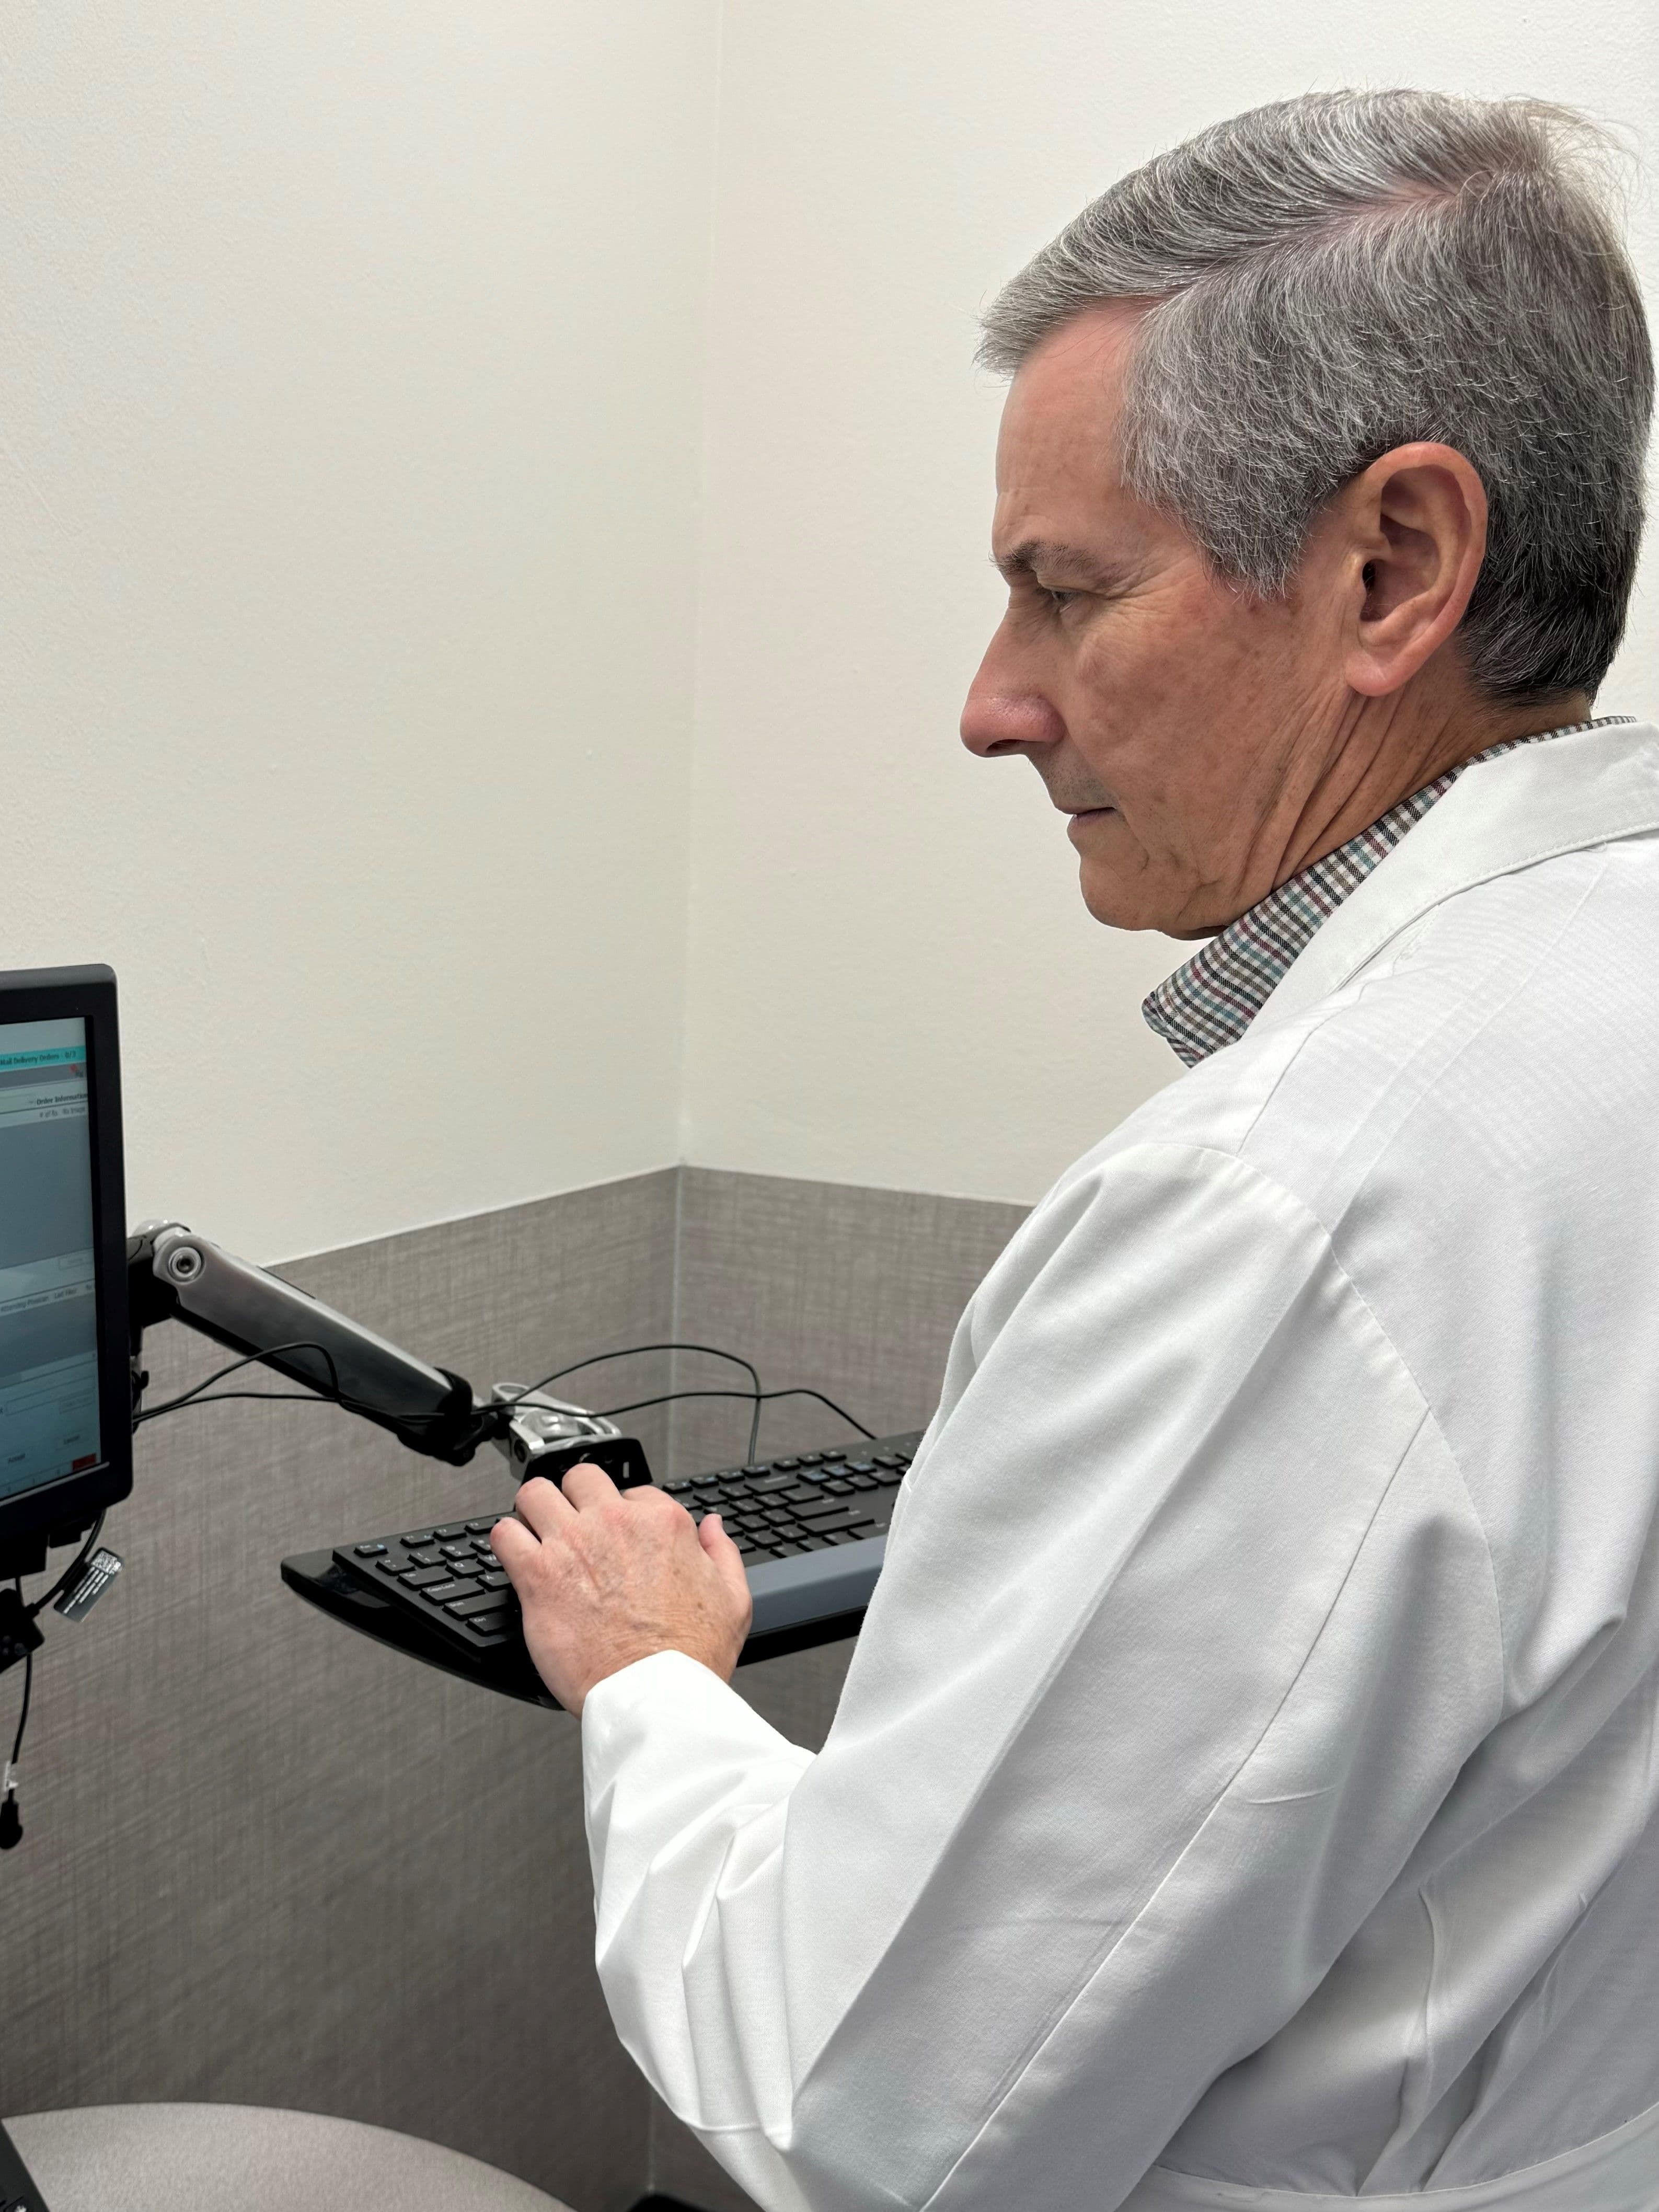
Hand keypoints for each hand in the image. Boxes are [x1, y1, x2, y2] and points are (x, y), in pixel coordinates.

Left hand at [491, 1465, 752, 1715]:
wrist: (654, 1694)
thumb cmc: (689, 1655)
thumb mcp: (733, 1598)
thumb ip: (722, 1551)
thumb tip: (712, 1526)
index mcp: (662, 1524)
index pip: (633, 1491)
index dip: (623, 1514)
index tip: (616, 1538)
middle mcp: (615, 1523)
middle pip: (581, 1478)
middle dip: (575, 1498)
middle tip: (573, 1524)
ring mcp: (573, 1544)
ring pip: (536, 1493)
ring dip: (534, 1511)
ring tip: (536, 1531)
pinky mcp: (538, 1574)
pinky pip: (504, 1534)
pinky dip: (506, 1541)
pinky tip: (515, 1556)